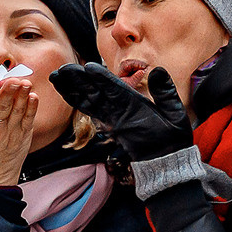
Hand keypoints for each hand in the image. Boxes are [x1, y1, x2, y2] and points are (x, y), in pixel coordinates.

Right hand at [0, 74, 36, 187]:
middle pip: (2, 108)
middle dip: (8, 93)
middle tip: (14, 80)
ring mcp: (10, 133)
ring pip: (17, 111)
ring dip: (22, 96)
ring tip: (25, 83)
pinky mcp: (23, 135)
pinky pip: (28, 120)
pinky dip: (32, 108)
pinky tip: (33, 96)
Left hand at [49, 63, 193, 165]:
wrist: (164, 164)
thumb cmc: (172, 139)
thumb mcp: (175, 115)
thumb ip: (166, 92)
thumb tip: (158, 70)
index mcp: (135, 111)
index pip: (116, 92)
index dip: (101, 79)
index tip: (88, 67)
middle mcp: (119, 116)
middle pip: (94, 96)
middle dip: (77, 82)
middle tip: (62, 69)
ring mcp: (112, 121)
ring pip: (87, 103)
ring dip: (71, 89)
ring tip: (56, 77)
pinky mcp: (109, 125)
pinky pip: (89, 110)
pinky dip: (77, 99)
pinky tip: (67, 91)